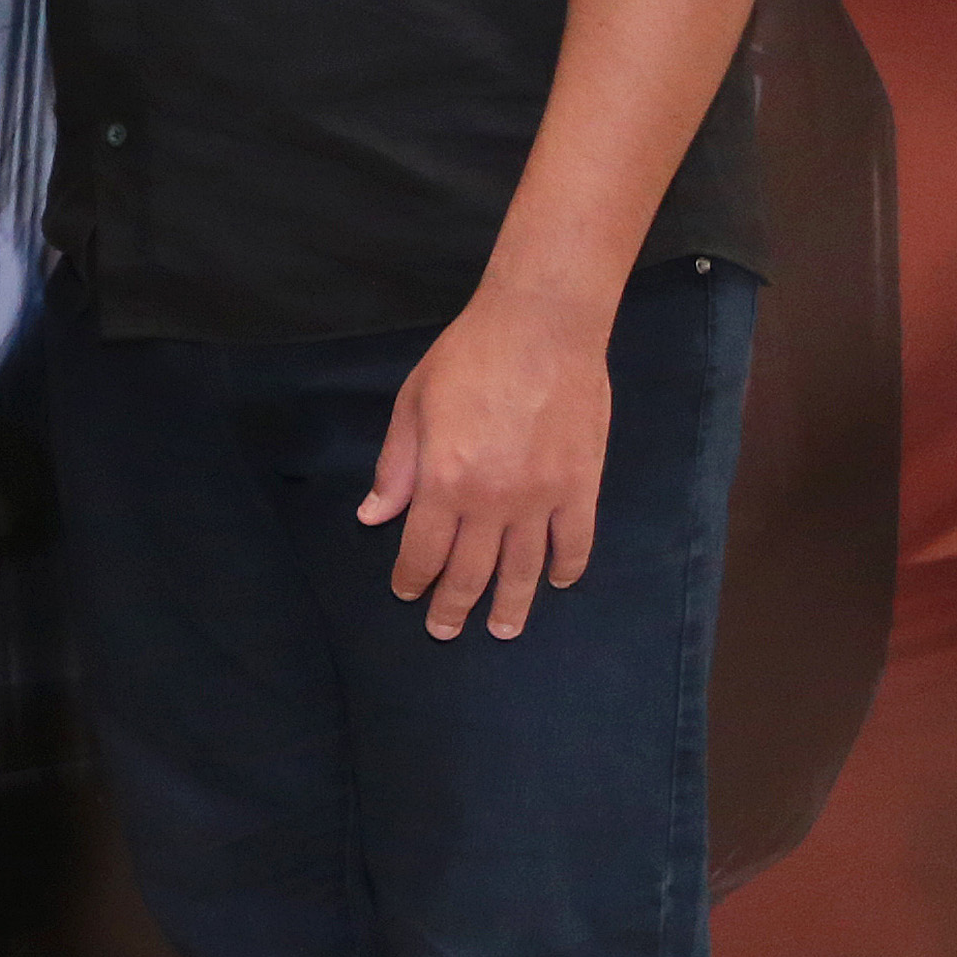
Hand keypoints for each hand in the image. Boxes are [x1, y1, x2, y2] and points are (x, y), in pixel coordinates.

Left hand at [362, 283, 615, 641]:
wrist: (542, 326)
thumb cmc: (468, 356)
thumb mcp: (414, 404)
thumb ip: (396, 467)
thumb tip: (374, 518)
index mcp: (443, 481)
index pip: (423, 551)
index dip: (413, 579)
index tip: (408, 594)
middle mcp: (491, 501)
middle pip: (470, 572)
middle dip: (453, 607)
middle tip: (445, 631)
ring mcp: (541, 498)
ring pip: (523, 570)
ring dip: (510, 605)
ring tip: (502, 630)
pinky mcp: (582, 486)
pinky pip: (574, 542)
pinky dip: (565, 568)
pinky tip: (556, 582)